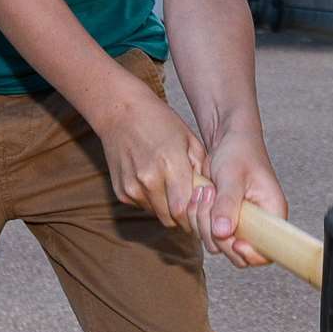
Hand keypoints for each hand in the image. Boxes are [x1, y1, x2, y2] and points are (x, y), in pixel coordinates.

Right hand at [94, 81, 207, 232]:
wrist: (122, 112)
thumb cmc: (160, 122)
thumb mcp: (189, 139)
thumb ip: (201, 168)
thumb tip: (211, 194)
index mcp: (171, 164)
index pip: (184, 210)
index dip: (195, 214)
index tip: (202, 210)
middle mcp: (149, 180)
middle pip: (171, 218)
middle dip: (183, 215)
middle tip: (191, 204)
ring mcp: (132, 188)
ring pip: (157, 214)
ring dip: (167, 208)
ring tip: (173, 188)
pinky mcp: (121, 192)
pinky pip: (143, 206)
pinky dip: (152, 201)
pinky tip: (155, 182)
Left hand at [192, 130, 287, 268]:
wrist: (226, 138)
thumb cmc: (239, 150)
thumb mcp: (232, 176)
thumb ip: (228, 204)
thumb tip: (223, 232)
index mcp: (272, 212)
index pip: (267, 252)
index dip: (250, 254)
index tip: (234, 241)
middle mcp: (258, 223)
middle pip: (236, 253)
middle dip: (217, 232)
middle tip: (211, 201)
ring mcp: (239, 223)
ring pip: (217, 243)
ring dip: (203, 222)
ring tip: (205, 191)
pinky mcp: (223, 220)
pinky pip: (207, 233)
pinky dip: (197, 218)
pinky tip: (199, 196)